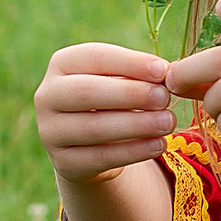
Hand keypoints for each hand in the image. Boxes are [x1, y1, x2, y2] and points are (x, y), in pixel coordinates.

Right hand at [34, 43, 174, 183]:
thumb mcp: (123, 81)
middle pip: (86, 92)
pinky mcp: (64, 162)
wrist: (94, 146)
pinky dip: (133, 151)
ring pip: (93, 128)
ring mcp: (51, 131)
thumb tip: (172, 74)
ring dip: (136, 125)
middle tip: (165, 98)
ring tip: (168, 122)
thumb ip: (141, 76)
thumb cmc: (115, 101)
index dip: (130, 63)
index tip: (163, 70)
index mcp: (62, 64)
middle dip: (130, 94)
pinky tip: (158, 145)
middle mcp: (48, 96)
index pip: (94, 57)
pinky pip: (100, 158)